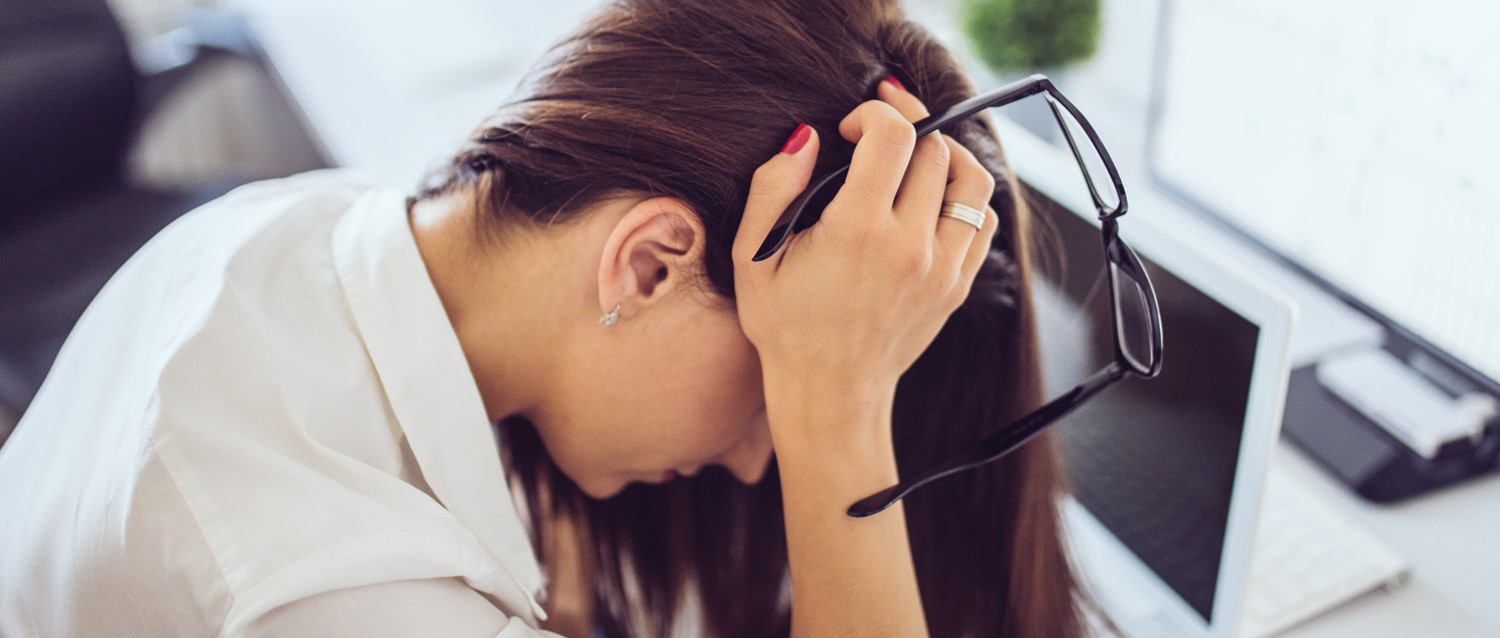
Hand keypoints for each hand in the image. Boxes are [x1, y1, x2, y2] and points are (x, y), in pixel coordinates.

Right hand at [734, 81, 998, 399]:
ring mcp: (941, 268)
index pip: (894, 136)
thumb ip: (772, 189)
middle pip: (934, 149)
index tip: (851, 128)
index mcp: (856, 232)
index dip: (875, 112)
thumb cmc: (785, 325)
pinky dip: (963, 198)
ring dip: (945, 155)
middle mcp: (908, 246)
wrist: (830, 393)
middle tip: (877, 134)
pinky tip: (930, 201)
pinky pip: (982, 220)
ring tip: (914, 158)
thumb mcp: (753, 257)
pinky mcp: (956, 285)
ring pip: (971, 180)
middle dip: (906, 125)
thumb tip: (805, 137)